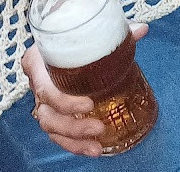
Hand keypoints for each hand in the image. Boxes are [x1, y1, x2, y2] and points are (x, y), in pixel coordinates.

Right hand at [20, 21, 147, 155]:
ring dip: (73, 138)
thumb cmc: (78, 37)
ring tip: (96, 145)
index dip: (63, 100)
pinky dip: (74, 144)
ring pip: (50, 126)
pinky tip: (93, 149)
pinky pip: (57, 134)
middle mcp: (37, 81)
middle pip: (47, 111)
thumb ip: (114, 33)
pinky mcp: (53, 112)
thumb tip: (142, 30)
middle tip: (98, 126)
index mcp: (39, 60)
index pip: (44, 84)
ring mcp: (43, 99)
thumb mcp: (93, 32)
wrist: (70, 41)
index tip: (89, 104)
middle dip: (72, 124)